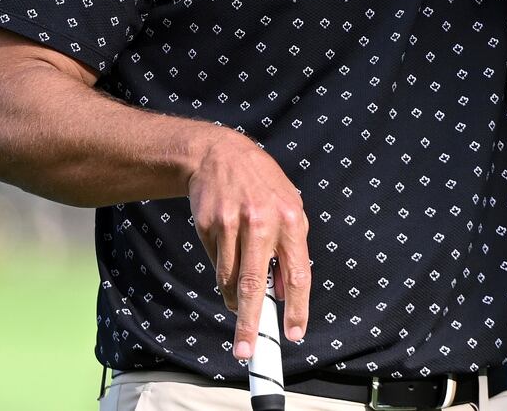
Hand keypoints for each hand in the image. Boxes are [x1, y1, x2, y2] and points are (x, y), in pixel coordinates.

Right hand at [187, 129, 311, 360]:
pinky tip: (228, 269)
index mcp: (290, 220)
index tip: (293, 334)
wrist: (219, 154)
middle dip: (251, 324)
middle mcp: (262, 222)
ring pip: (231, 280)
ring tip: (239, 307)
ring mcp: (232, 224)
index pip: (298, 274)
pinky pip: (216, 265)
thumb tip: (284, 292)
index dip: (297, 308)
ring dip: (235, 301)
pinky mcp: (208, 226)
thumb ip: (291, 247)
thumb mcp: (288, 206)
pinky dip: (223, 277)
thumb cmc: (261, 185)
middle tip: (248, 352)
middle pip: (255, 285)